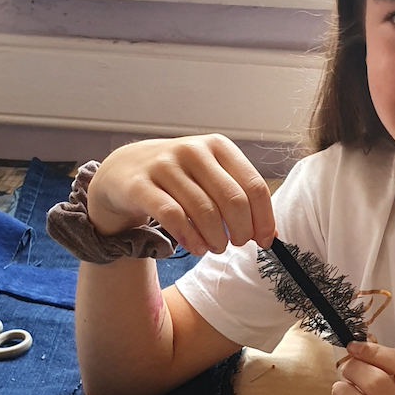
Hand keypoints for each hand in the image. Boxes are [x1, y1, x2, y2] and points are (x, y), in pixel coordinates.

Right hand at [85, 136, 275, 255]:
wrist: (123, 170)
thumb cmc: (177, 179)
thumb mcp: (210, 179)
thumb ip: (240, 200)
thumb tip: (270, 235)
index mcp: (218, 146)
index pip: (254, 186)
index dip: (263, 219)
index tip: (263, 241)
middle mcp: (193, 150)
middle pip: (234, 201)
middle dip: (241, 231)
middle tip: (236, 245)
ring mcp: (165, 165)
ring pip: (205, 212)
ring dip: (216, 239)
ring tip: (215, 247)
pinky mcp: (140, 184)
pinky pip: (174, 217)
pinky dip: (190, 239)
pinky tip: (196, 248)